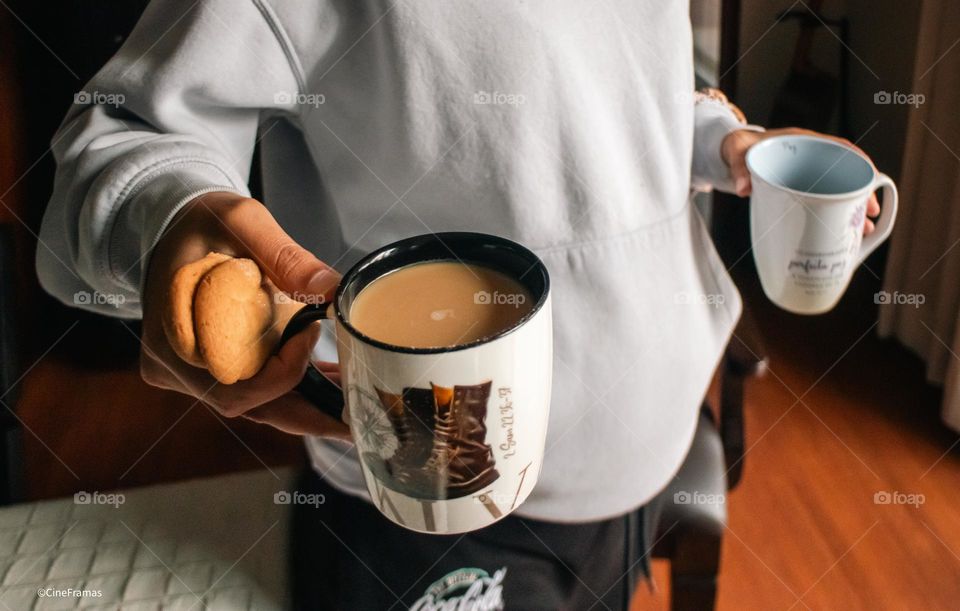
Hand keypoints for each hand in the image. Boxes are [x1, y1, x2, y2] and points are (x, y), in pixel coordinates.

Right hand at [140, 191, 349, 438]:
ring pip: (253, 403)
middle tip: (358, 411)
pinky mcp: (205, 369)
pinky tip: (329, 380)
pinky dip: (290, 386)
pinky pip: (251, 388)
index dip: (280, 373)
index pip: (231, 386)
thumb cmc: (204, 218)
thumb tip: (332, 287)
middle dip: (305, 409)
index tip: (311, 332)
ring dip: (303, 400)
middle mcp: (174, 367)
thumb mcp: (243, 221)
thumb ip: (284, 254)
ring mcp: (188, 373)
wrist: (175, 221)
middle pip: (246, 405)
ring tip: (352, 395)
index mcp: (170, 339)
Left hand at [721, 128, 881, 234]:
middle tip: (870, 215)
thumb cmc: (739, 146)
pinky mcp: (800, 188)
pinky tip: (838, 231)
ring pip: (836, 190)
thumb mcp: (737, 151)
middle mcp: (810, 156)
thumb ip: (738, 167)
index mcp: (802, 141)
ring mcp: (806, 174)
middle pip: (844, 173)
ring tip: (863, 230)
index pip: (839, 147)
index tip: (872, 177)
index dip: (859, 160)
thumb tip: (743, 188)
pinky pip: (821, 200)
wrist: (732, 153)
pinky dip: (831, 214)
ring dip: (850, 209)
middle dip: (861, 193)